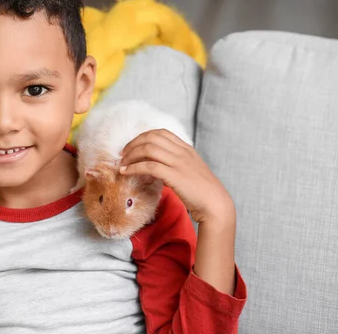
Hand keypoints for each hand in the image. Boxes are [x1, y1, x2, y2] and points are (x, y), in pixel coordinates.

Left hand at [119, 129, 234, 224]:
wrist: (215, 205)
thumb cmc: (202, 192)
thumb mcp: (189, 171)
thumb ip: (174, 164)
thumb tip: (154, 165)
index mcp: (186, 148)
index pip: (161, 133)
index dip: (142, 137)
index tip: (132, 146)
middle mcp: (182, 152)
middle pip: (151, 137)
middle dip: (133, 144)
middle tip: (122, 155)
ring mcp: (179, 162)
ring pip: (148, 149)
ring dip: (130, 155)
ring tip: (121, 164)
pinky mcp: (175, 175)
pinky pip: (148, 166)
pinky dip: (133, 167)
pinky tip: (125, 173)